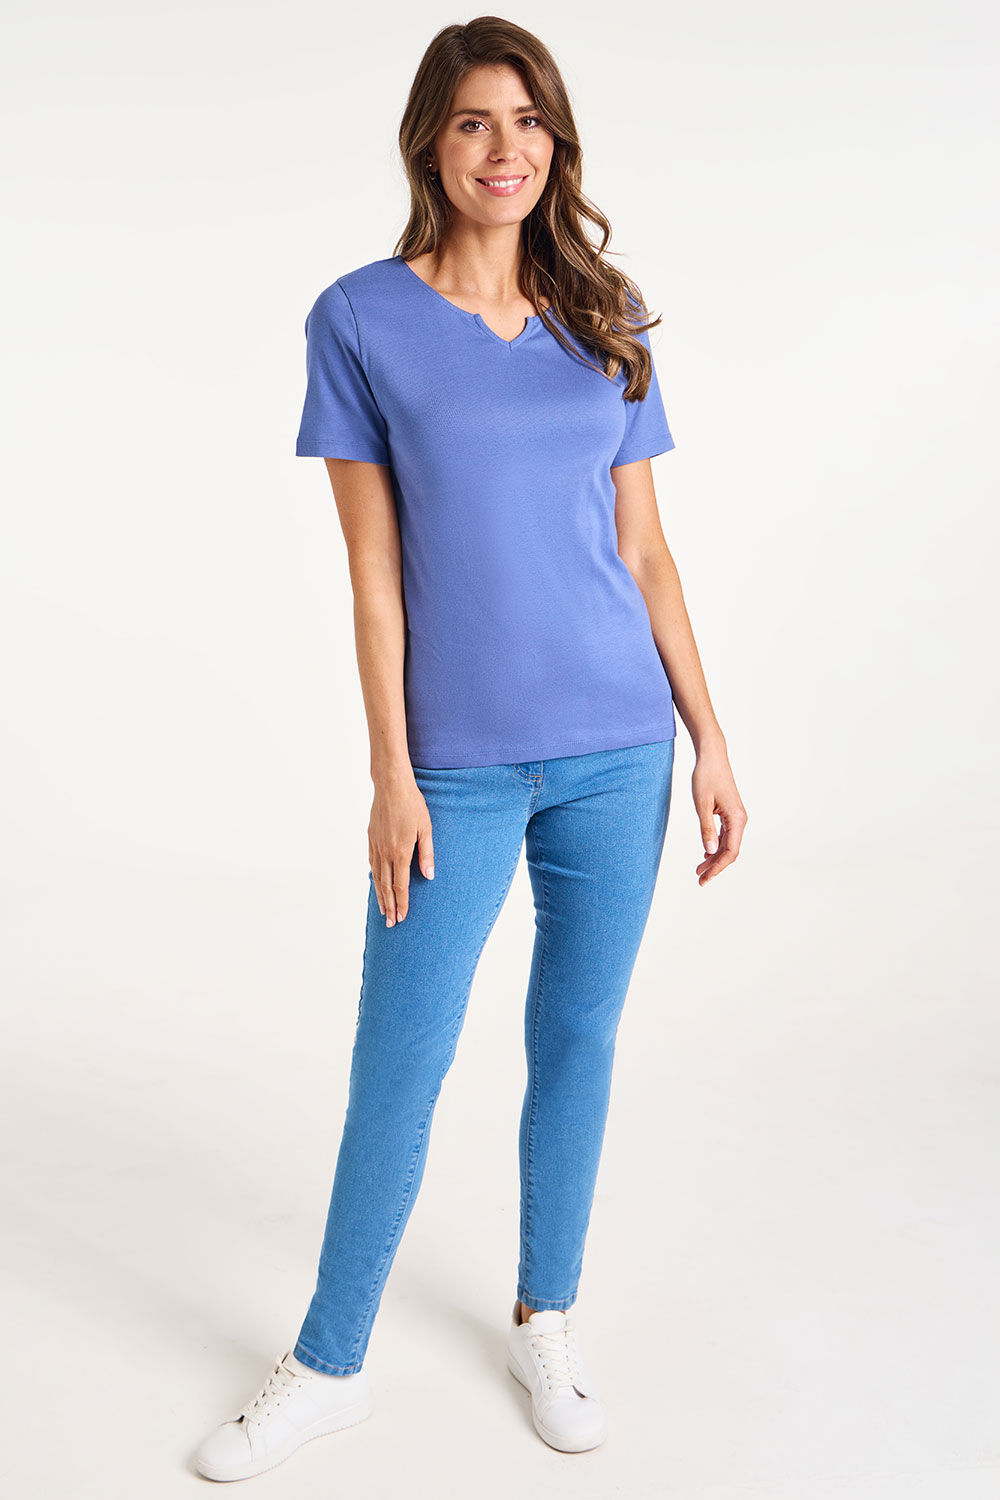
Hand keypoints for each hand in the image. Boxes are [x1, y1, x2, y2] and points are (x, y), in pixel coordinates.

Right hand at [368, 770, 434, 925]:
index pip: (400, 885)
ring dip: (380, 896)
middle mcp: (385, 852)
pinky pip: (372, 863)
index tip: (402, 917)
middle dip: (389, 906)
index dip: (402, 903)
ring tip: (383, 910)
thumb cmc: (412, 805)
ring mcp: (376, 845)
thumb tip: (429, 877)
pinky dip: (374, 877)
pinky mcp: (371, 838)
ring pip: (377, 877)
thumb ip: (427, 854)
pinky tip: (376, 883)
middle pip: (386, 886)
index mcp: (401, 852)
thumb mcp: (426, 829)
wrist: (391, 786)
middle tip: (391, 923)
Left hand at [692, 742, 746, 885]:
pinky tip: (706, 854)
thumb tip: (711, 851)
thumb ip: (706, 829)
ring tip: (699, 870)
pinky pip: (725, 836)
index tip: (704, 878)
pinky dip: (716, 846)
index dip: (718, 868)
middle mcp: (740, 820)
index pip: (730, 851)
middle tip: (699, 880)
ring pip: (728, 844)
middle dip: (715, 867)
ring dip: (714, 858)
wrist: (711, 757)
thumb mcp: (702, 804)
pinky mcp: (729, 813)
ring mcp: (735, 817)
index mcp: (736, 819)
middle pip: (730, 851)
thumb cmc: (706, 777)